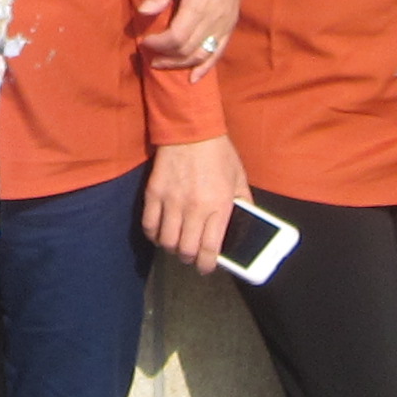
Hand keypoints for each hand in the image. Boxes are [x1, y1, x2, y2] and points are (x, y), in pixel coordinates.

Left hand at [135, 0, 241, 71]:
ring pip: (201, 55)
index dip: (158, 44)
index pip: (176, 37)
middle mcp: (213, 19)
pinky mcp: (230, 26)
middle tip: (148, 56)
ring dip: (180, 64)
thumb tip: (141, 12)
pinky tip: (193, 78)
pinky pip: (218, 52)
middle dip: (165, 56)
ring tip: (162, 64)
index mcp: (198, 5)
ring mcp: (223, 24)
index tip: (144, 41)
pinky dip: (205, 67)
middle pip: (187, 49)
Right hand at [142, 136, 249, 271]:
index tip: (206, 267)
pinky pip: (149, 225)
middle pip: (186, 250)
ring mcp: (171, 201)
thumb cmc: (218, 153)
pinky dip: (154, 234)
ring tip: (177, 243)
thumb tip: (246, 225)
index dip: (206, 265)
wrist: (191, 129)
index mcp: (219, 205)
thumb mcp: (239, 178)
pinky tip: (161, 232)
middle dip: (189, 258)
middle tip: (192, 254)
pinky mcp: (154, 193)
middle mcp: (194, 207)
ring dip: (172, 248)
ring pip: (166, 241)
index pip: (209, 249)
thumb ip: (243, 203)